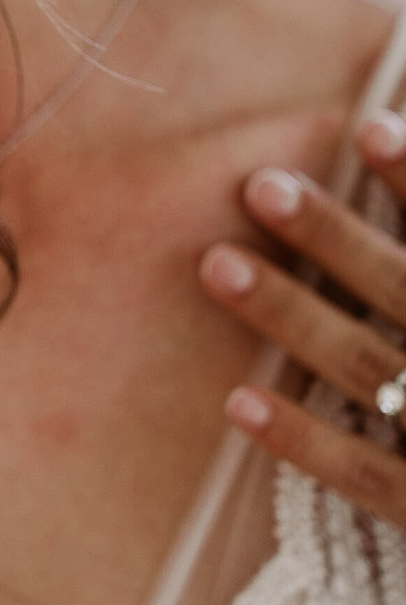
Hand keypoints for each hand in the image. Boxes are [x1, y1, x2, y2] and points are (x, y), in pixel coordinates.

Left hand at [199, 110, 405, 531]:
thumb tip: (394, 144)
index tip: (371, 127)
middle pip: (405, 292)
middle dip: (334, 237)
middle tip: (261, 184)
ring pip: (368, 371)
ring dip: (292, 316)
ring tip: (217, 264)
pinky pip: (366, 477)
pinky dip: (303, 441)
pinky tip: (238, 402)